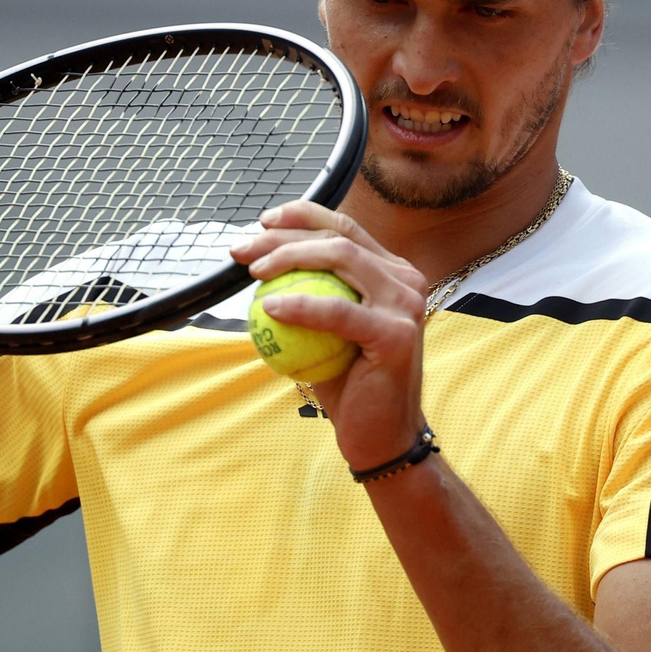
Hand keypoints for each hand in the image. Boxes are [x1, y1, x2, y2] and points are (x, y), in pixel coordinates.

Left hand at [231, 202, 427, 469]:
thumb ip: (307, 291)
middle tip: (244, 251)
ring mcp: (406, 304)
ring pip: (341, 259)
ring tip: (255, 272)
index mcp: (390, 272)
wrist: (380, 436)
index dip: (301, 216)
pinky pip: (338, 311)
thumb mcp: (324, 330)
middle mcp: (405, 279)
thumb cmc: (347, 384)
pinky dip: (301, 305)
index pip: (344, 227)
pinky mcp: (397, 334)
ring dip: (289, 258)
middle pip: (338, 236)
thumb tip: (257, 260)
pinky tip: (270, 307)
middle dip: (284, 236)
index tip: (262, 223)